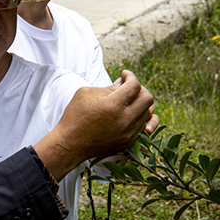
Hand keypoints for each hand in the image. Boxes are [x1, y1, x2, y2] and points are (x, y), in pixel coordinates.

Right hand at [34, 70, 154, 181]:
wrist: (70, 144)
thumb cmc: (75, 116)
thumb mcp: (86, 94)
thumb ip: (108, 87)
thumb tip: (122, 83)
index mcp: (114, 105)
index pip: (135, 85)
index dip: (130, 76)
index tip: (124, 74)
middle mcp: (125, 120)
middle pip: (148, 98)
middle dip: (140, 88)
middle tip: (128, 87)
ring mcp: (128, 133)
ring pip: (149, 113)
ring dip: (141, 103)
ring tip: (128, 100)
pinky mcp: (128, 141)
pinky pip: (144, 126)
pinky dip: (141, 117)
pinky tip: (132, 112)